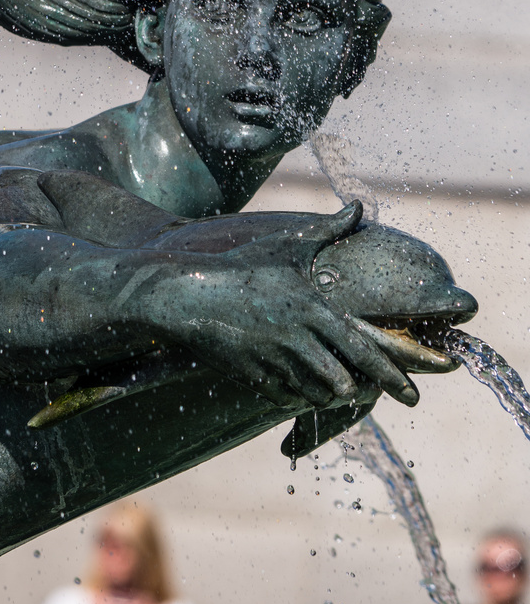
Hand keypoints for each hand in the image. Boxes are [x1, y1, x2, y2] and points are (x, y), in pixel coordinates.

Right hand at [164, 238, 418, 410]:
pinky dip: (300, 398)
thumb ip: (329, 229)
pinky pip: (288, 400)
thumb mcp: (288, 245)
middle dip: (359, 389)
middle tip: (365, 389)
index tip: (414, 396)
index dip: (393, 376)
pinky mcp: (254, 376)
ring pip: (318, 396)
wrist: (189, 295)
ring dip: (330, 395)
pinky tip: (302, 386)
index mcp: (314, 309)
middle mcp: (298, 338)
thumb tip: (357, 204)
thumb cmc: (243, 267)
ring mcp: (275, 360)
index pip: (365, 350)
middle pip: (345, 382)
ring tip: (335, 386)